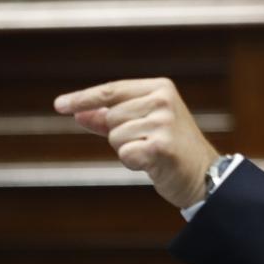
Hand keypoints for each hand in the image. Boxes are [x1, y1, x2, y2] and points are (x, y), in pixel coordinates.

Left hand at [54, 78, 219, 208]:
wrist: (204, 175)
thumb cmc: (171, 149)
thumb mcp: (142, 125)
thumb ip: (110, 118)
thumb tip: (77, 113)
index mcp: (160, 88)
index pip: (111, 91)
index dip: (83, 98)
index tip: (59, 105)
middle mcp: (163, 101)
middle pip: (111, 117)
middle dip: (119, 134)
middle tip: (147, 142)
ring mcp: (164, 123)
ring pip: (115, 137)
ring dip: (127, 149)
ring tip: (153, 152)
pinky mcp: (162, 146)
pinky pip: (125, 154)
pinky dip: (133, 163)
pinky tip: (154, 164)